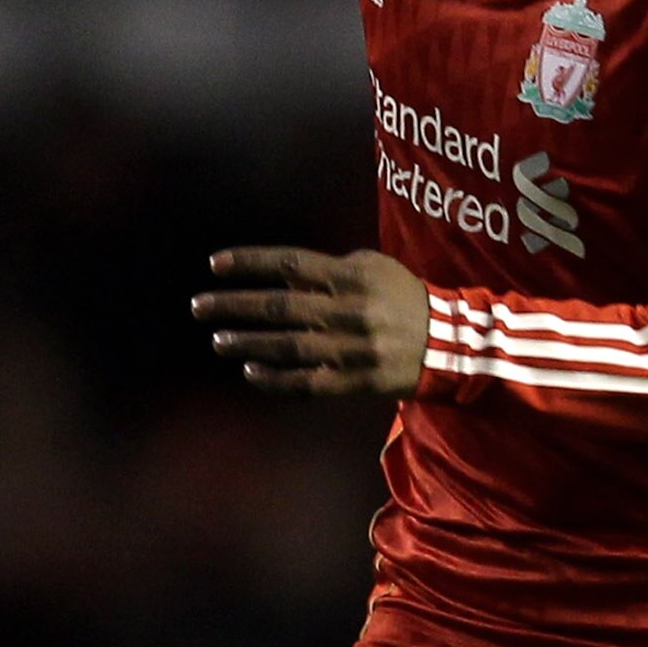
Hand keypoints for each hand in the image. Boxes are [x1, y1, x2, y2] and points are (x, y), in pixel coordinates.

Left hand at [192, 249, 429, 395]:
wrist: (449, 344)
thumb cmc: (405, 298)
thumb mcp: (374, 268)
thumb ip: (330, 270)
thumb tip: (284, 278)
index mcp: (352, 278)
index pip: (289, 265)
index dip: (249, 263)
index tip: (214, 264)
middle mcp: (348, 312)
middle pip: (280, 307)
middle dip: (234, 306)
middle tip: (198, 306)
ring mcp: (350, 350)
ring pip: (288, 348)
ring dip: (248, 343)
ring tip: (217, 339)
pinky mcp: (355, 381)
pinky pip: (307, 383)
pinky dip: (275, 379)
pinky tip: (249, 371)